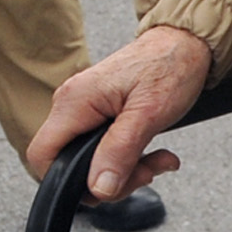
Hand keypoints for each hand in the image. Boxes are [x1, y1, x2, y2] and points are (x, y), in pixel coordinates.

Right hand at [28, 25, 212, 197]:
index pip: (42, 156)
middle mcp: (72, 106)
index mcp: (74, 103)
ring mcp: (86, 110)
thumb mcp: (149, 114)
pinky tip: (156, 153)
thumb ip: (120, 152)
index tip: (105, 186)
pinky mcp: (102, 114)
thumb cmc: (171, 65)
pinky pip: (105, 149)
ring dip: (128, 169)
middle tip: (146, 172)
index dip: (66, 182)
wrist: (189, 42)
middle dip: (110, 178)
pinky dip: (131, 158)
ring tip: (159, 160)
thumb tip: (98, 189)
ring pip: (91, 161)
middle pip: (69, 164)